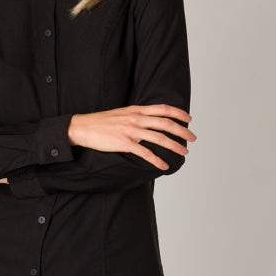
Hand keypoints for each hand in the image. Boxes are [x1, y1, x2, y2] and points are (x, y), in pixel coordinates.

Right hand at [67, 104, 193, 170]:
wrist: (83, 127)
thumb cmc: (101, 122)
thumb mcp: (121, 113)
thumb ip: (136, 116)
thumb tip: (149, 122)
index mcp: (136, 110)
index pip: (163, 109)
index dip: (178, 113)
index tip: (189, 119)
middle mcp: (136, 118)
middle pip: (165, 123)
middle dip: (182, 131)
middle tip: (192, 138)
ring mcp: (131, 130)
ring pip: (159, 138)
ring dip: (174, 146)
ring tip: (184, 152)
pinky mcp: (124, 143)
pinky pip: (145, 153)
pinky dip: (156, 160)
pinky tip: (164, 166)